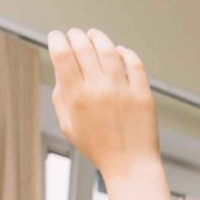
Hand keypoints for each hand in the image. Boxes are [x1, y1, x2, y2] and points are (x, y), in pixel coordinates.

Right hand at [48, 28, 166, 199]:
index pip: (63, 56)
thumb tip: (61, 70)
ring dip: (98, 38)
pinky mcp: (143, 93)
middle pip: (83, 48)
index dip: (56, 40)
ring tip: (93, 35)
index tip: (55, 37)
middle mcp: (99, 90)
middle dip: (75, 35)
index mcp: (77, 98)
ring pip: (109, 50)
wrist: (129, 164)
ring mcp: (123, 90)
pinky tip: (119, 51)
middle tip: (73, 34)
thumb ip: (61, 96)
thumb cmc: (98, 147)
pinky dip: (126, 52)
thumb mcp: (69, 125)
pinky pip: (135, 63)